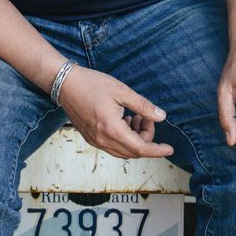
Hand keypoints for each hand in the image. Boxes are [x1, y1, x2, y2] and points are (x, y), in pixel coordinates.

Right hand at [59, 66, 173, 159]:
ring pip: (123, 151)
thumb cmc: (92, 84)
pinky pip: (113, 147)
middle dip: (146, 138)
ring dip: (135, 139)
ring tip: (135, 117)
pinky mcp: (90, 138)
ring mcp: (95, 141)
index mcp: (112, 129)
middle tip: (146, 117)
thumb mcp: (121, 91)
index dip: (157, 150)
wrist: (65, 84)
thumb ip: (142, 106)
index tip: (169, 149)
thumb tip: (161, 116)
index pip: (140, 148)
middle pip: (133, 151)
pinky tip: (124, 120)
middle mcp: (103, 140)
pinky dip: (124, 139)